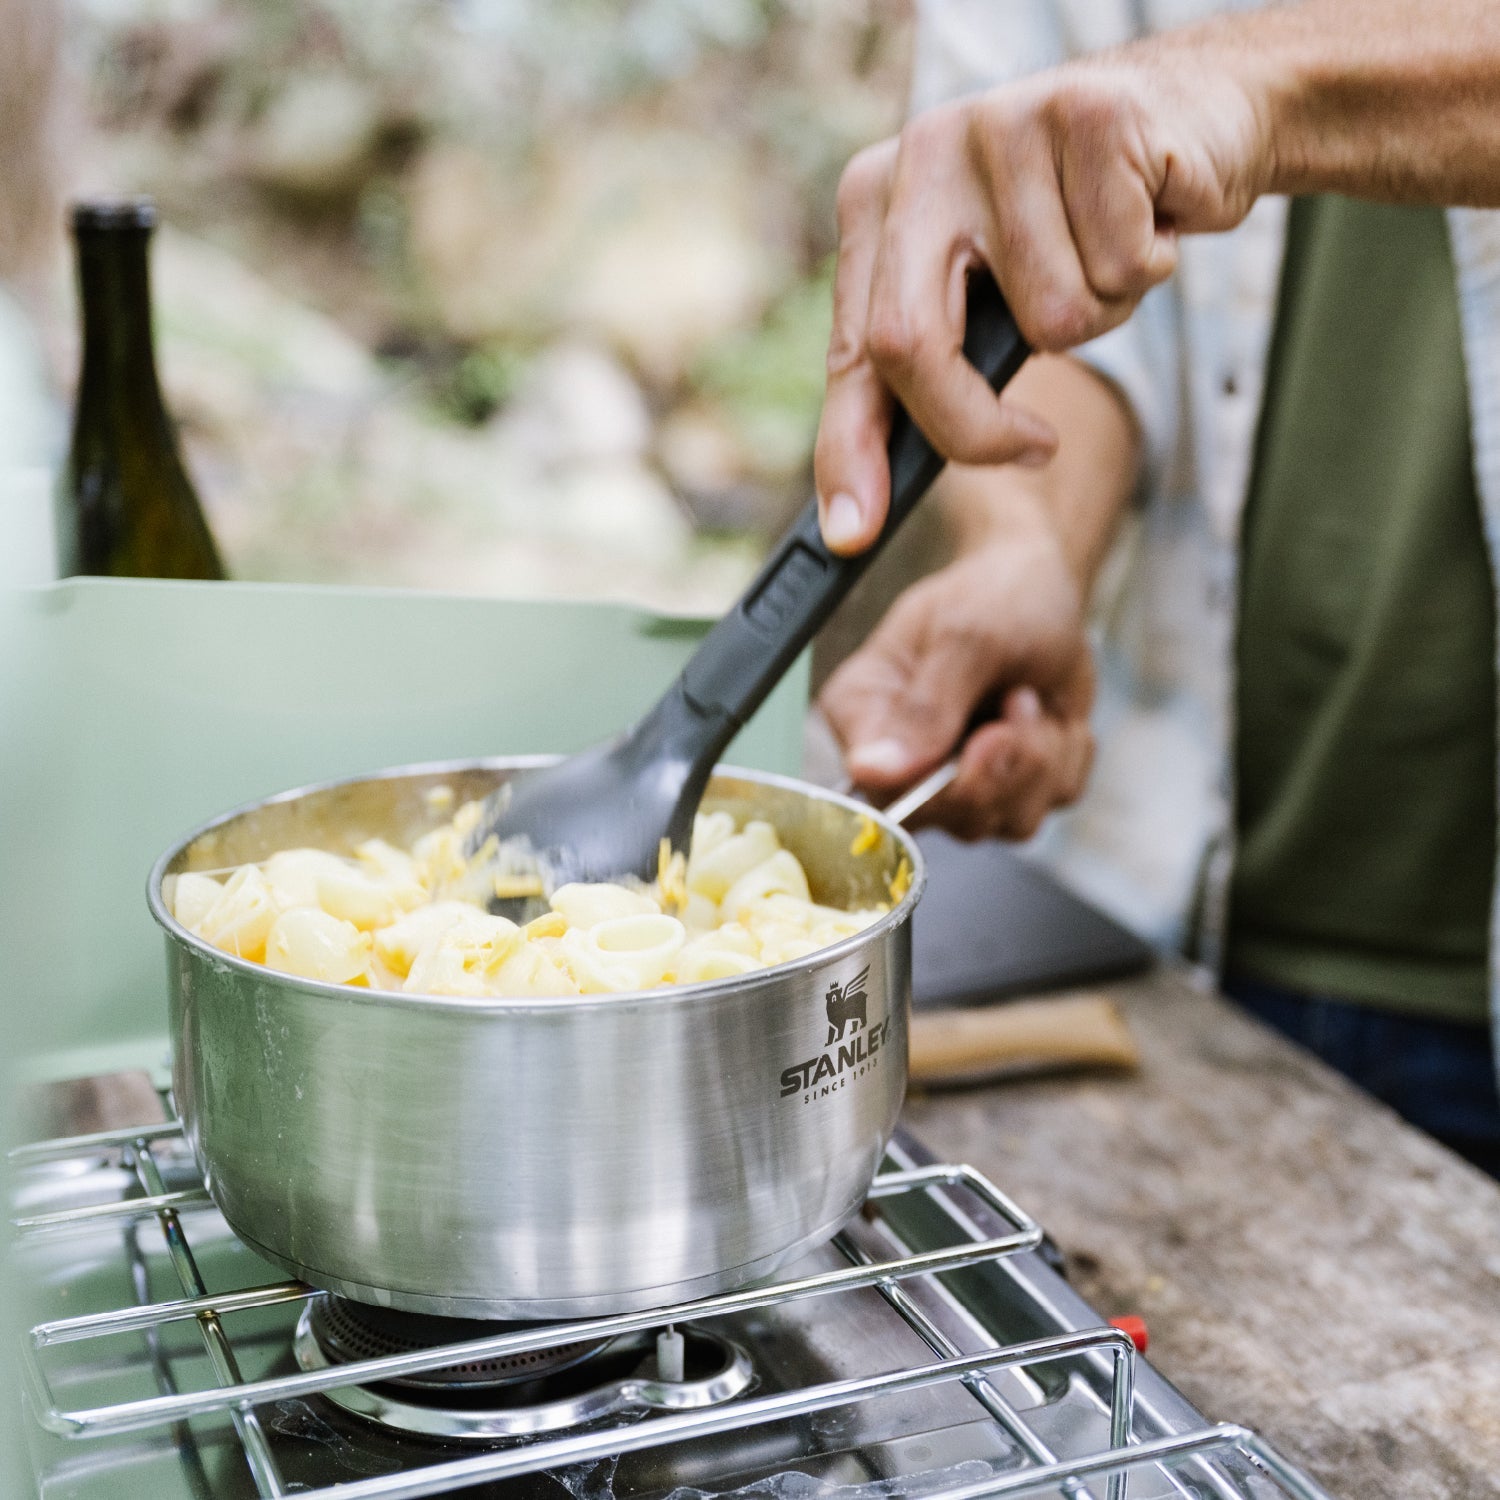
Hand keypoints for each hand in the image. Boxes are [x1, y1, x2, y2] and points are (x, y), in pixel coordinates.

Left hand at [815, 37, 1270, 553]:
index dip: (848, 450)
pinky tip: (1147, 217)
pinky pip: (1119, 270)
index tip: (854, 533)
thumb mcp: (987, 295)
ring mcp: (999, 127)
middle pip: (911, 343)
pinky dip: (1147, 269)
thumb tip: (861, 508)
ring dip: (1097, 317)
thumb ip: (928, 368)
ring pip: (1047, 318)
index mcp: (876, 202)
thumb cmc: (1080, 228)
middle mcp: (921, 157)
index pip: (852, 349)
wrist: (1199, 115)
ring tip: (1107, 256)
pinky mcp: (1087, 116)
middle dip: (973, 429)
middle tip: (1031, 449)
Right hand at [819, 524, 1094, 840]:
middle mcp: (900, 764)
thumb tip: (874, 771)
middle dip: (1007, 764)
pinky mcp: (1005, 792)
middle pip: (948, 816)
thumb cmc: (992, 597)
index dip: (939, 785)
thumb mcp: (964, 635)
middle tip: (1021, 700)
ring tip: (1032, 697)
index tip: (987, 737)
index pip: (878, 791)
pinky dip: (1065, 759)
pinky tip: (1050, 716)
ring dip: (1043, 757)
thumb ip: (926, 706)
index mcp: (863, 715)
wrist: (1043, 592)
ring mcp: (953, 785)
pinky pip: (1047, 806)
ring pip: (1007, 820)